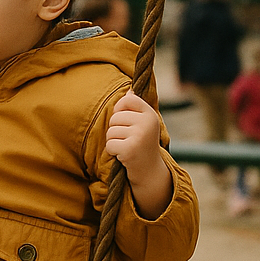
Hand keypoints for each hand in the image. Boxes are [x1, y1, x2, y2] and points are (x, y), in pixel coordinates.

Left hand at [105, 91, 172, 218]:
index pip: (127, 100)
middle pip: (115, 118)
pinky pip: (109, 145)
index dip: (120, 109)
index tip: (125, 121)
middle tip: (128, 140)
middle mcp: (147, 123)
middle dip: (115, 130)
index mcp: (150, 114)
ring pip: (110, 131)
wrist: (150, 171)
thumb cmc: (142, 143)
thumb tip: (129, 90)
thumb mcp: (142, 123)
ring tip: (127, 147)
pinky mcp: (130, 149)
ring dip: (114, 141)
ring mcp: (140, 136)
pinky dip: (112, 152)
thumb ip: (135, 108)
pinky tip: (124, 155)